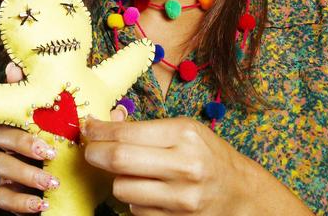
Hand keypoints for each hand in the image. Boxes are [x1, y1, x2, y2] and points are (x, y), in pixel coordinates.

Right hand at [0, 63, 130, 213]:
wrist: (76, 204)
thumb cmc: (80, 167)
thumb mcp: (92, 146)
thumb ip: (100, 129)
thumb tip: (118, 111)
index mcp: (31, 126)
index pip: (15, 101)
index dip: (10, 84)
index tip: (14, 72)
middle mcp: (13, 144)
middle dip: (21, 140)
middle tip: (49, 150)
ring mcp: (8, 169)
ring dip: (25, 172)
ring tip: (52, 181)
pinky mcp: (8, 194)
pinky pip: (1, 195)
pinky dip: (20, 201)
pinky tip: (40, 203)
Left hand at [83, 116, 248, 214]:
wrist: (240, 192)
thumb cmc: (206, 154)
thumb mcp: (182, 129)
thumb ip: (142, 127)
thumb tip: (103, 120)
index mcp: (184, 135)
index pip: (125, 133)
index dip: (98, 131)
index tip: (88, 128)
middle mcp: (185, 167)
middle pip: (118, 160)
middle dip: (94, 153)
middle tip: (91, 150)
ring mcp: (182, 199)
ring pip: (121, 189)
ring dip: (117, 180)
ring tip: (131, 172)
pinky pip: (135, 210)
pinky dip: (133, 199)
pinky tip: (148, 190)